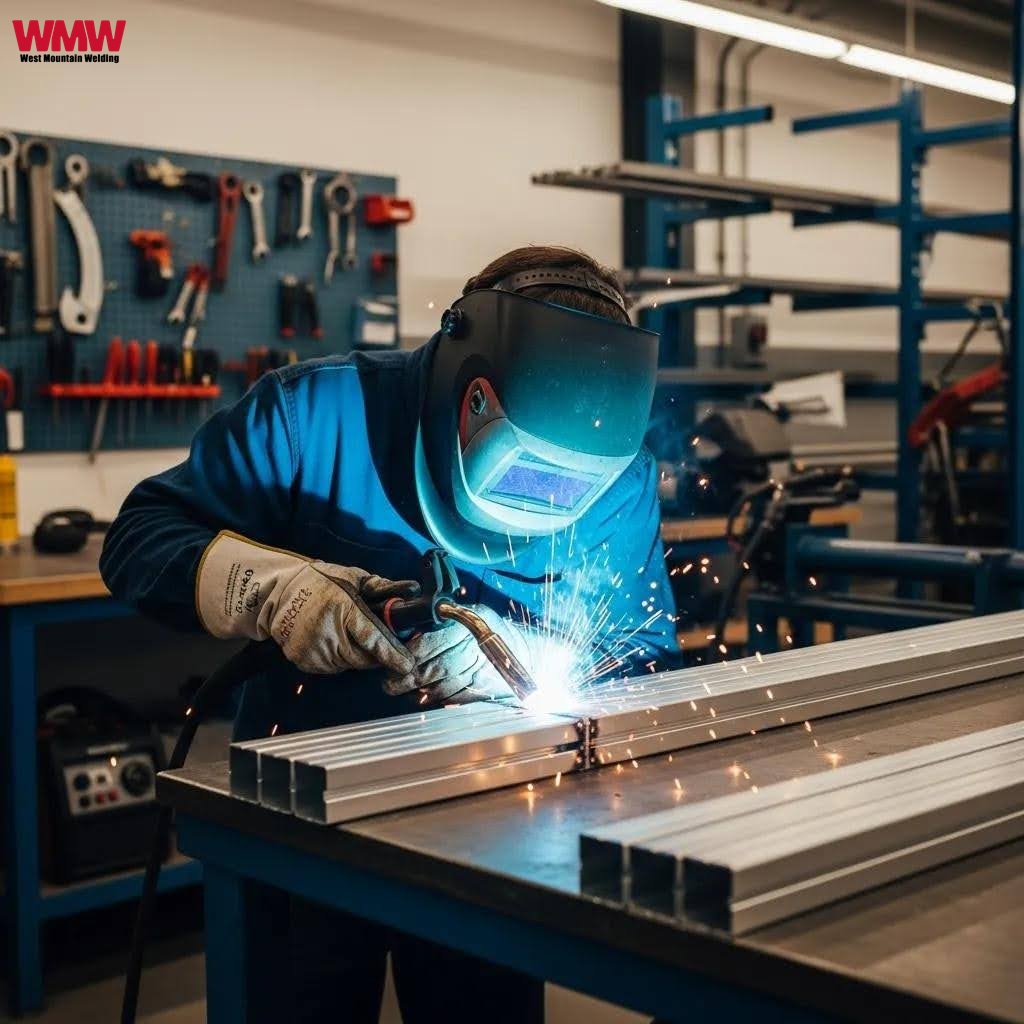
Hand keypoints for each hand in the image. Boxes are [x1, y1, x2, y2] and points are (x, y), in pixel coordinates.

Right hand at [195, 531, 417, 675]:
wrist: (277, 594)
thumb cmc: (320, 582)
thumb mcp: (352, 577)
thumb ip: (381, 587)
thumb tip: (410, 590)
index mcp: (343, 609)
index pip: (372, 638)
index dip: (391, 654)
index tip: (406, 664)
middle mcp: (328, 632)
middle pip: (364, 657)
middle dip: (375, 653)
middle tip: (374, 639)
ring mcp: (313, 649)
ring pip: (348, 664)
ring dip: (355, 655)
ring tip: (345, 633)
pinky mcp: (302, 661)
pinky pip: (331, 667)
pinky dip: (338, 658)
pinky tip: (331, 640)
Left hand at [383, 604, 528, 705]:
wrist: (527, 653)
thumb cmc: (495, 632)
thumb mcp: (473, 616)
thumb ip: (446, 622)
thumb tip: (411, 633)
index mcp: (472, 625)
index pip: (433, 642)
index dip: (411, 654)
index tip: (396, 660)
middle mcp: (477, 650)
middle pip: (436, 667)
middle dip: (409, 677)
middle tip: (390, 683)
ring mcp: (482, 673)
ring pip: (443, 686)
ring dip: (419, 691)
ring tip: (401, 690)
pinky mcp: (484, 692)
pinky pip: (454, 699)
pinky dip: (436, 700)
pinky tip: (423, 697)